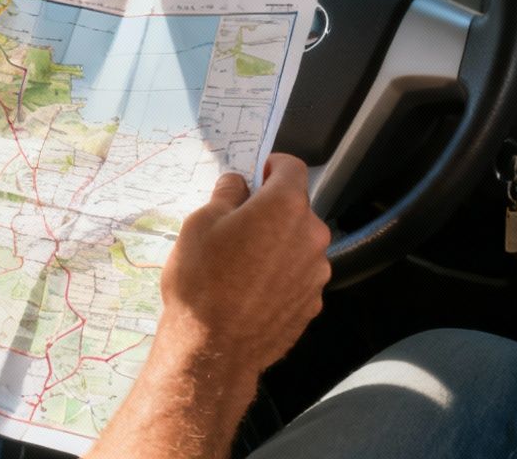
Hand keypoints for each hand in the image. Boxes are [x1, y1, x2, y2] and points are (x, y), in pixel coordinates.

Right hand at [87, 154, 329, 458]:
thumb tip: (239, 183)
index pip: (292, 166)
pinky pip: (298, 276)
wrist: (212, 350)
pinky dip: (281, 275)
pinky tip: (251, 291)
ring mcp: (316, 273)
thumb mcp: (200, 223)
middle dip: (271, 211)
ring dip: (277, 244)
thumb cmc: (202, 280)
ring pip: (298, 244)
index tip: (256, 174)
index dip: (272, 166)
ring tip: (241, 266)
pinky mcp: (313, 303)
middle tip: (237, 227)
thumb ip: (227, 193)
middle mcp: (312, 235)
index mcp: (286, 206)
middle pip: (296, 209)